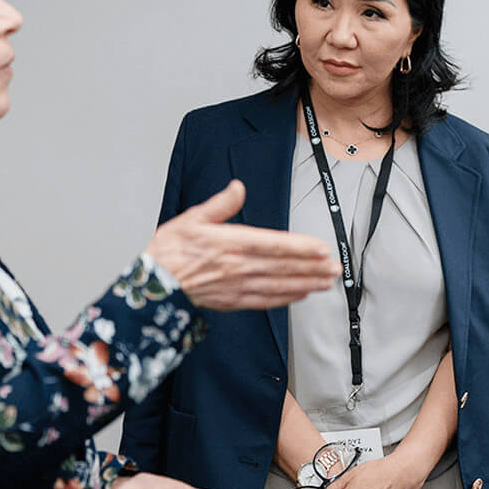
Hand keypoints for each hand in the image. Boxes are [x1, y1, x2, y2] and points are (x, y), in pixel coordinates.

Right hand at [147, 181, 339, 309]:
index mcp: (230, 243)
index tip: (322, 248)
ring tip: (327, 281)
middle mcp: (237, 267)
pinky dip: (286, 298)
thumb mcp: (192, 218)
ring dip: (306, 283)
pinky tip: (301, 294)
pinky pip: (265, 300)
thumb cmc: (169, 251)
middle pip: (283, 267)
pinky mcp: (232, 301)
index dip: (301, 248)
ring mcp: (236, 286)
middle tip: (336, 267)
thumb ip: (220, 204)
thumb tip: (238, 187)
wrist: (152, 285)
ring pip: (279, 285)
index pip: (274, 245)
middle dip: (312, 268)